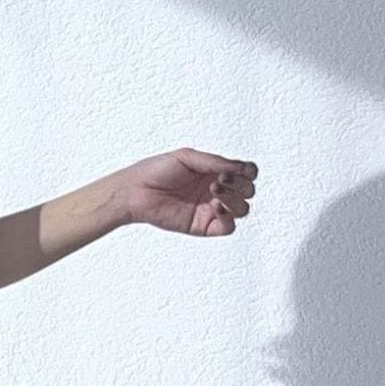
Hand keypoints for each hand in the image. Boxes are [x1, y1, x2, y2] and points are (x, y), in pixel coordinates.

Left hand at [110, 149, 257, 237]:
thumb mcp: (188, 157)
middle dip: (240, 184)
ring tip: (214, 189)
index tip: (242, 169)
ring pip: (242, 209)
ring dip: (234, 198)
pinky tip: (214, 206)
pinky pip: (228, 228)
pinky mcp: (203, 226)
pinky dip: (228, 217)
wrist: (135, 191)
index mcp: (213, 172)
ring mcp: (210, 209)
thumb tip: (241, 167)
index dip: (249, 172)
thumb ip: (215, 162)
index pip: (245, 174)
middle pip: (247, 191)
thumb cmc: (156, 171)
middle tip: (220, 178)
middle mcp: (215, 191)